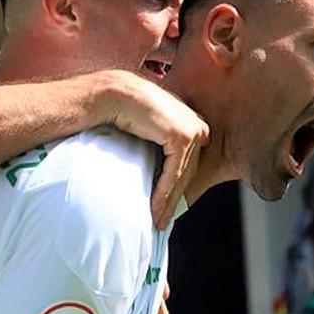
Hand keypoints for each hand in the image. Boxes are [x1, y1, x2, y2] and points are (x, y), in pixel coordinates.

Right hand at [105, 72, 209, 228]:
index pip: (188, 162)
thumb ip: (160, 144)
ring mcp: (193, 131)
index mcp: (192, 122)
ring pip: (182, 177)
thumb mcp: (149, 129)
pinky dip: (164, 194)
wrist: (115, 93)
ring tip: (157, 220)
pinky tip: (155, 209)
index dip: (178, 187)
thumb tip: (156, 170)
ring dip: (169, 202)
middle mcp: (197, 125)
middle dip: (175, 199)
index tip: (166, 207)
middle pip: (188, 172)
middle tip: (162, 219)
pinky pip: (174, 174)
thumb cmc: (126, 110)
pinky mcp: (183, 137)